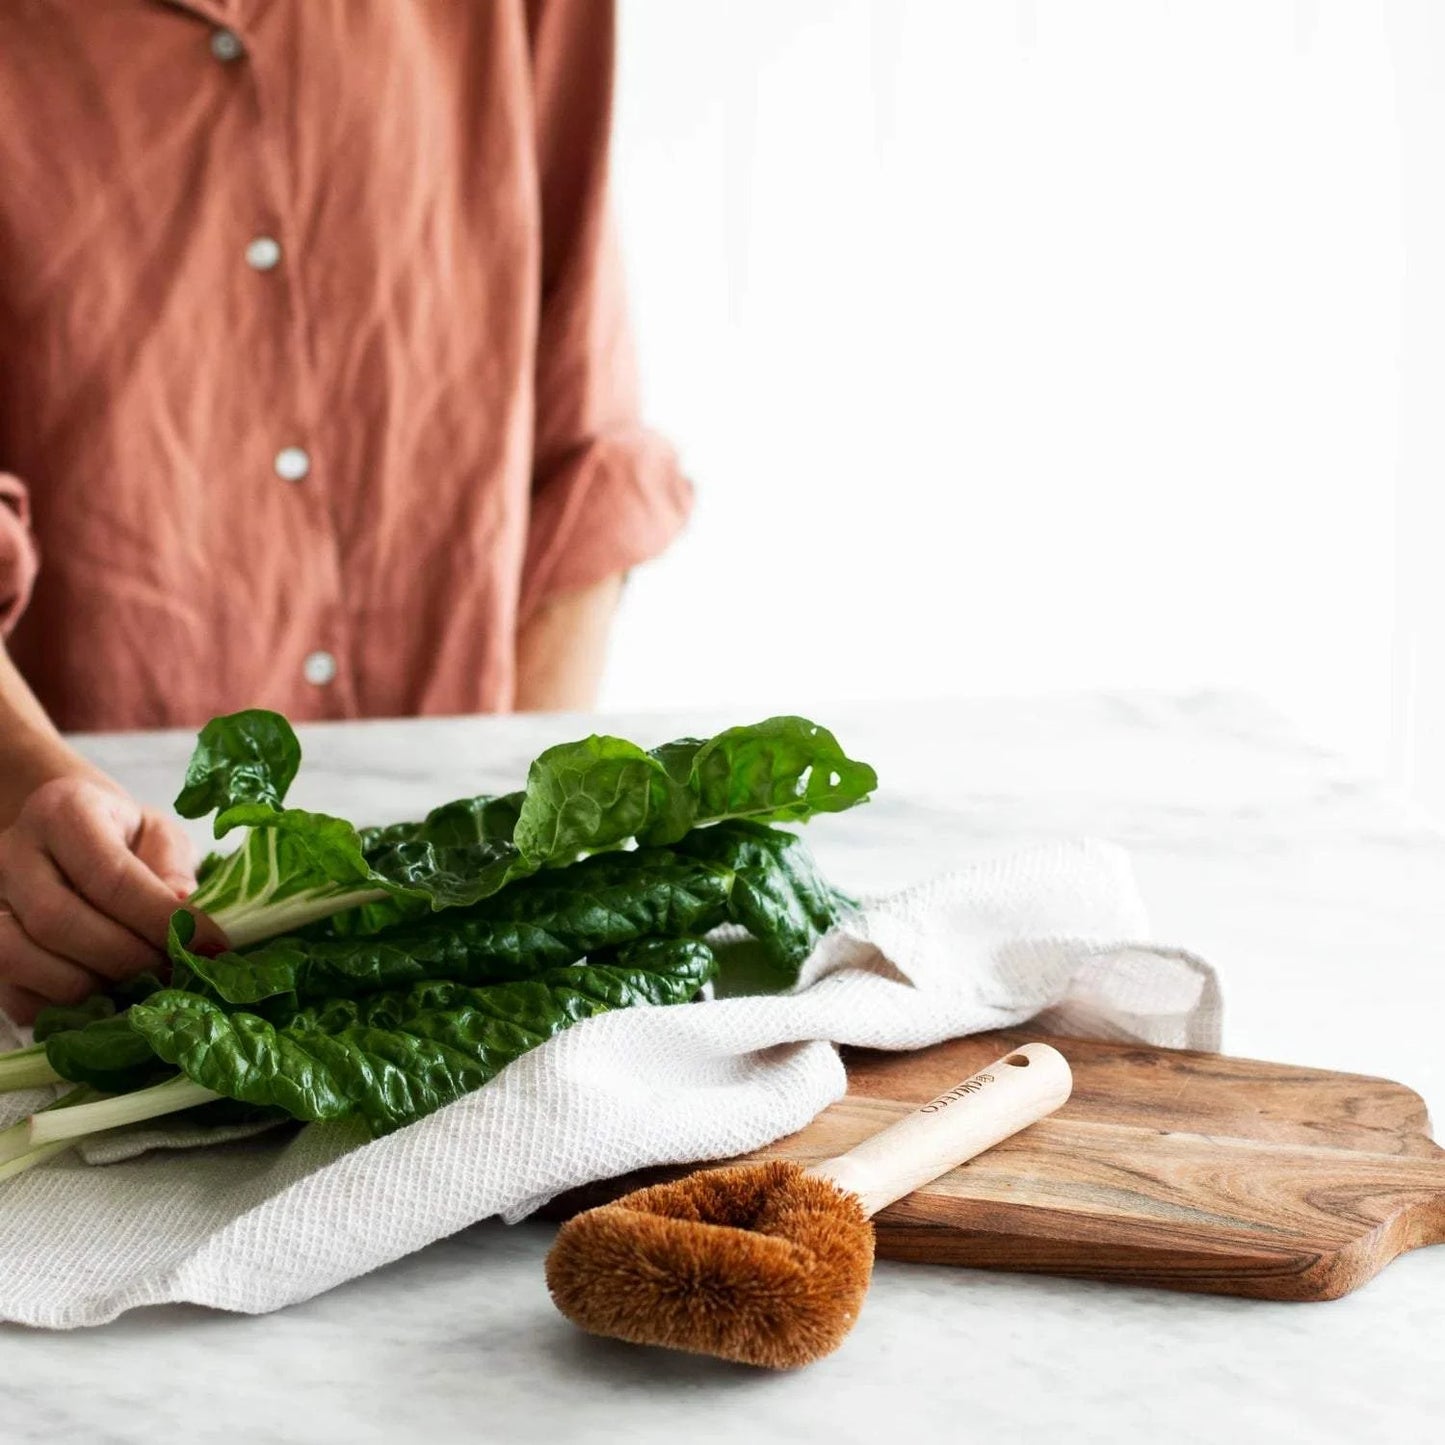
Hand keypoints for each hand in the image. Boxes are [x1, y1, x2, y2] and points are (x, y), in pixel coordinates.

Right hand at [0, 776, 198, 1023]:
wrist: (60, 834)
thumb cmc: (120, 834)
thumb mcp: (158, 833)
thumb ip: (172, 866)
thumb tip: (179, 911)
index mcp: (64, 813)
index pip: (111, 877)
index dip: (161, 920)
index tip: (208, 948)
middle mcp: (12, 854)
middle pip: (59, 922)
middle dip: (127, 958)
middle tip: (174, 973)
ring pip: (20, 959)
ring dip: (90, 986)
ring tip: (141, 987)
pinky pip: (10, 994)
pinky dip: (60, 1009)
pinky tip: (106, 1002)